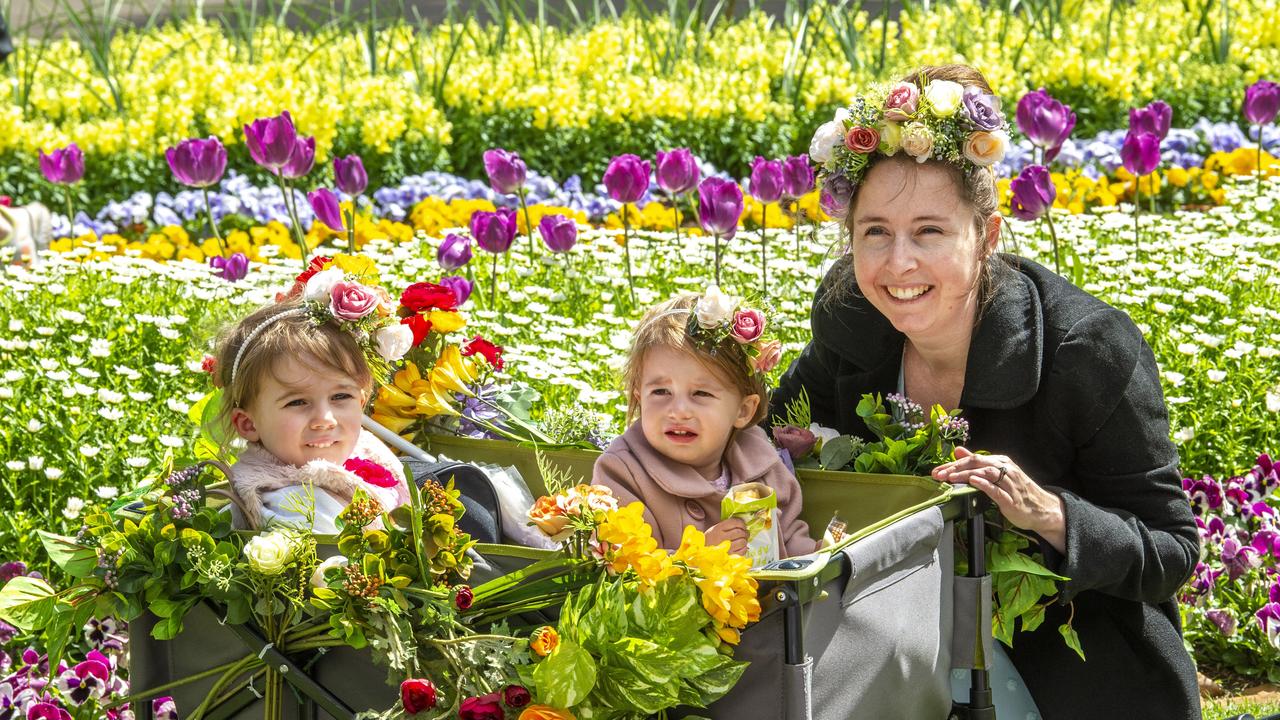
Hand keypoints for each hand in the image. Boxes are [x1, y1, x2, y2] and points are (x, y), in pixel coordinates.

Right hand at [705, 518, 749, 555]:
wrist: (702, 552)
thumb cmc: (710, 539)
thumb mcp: (715, 528)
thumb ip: (727, 525)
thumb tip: (742, 524)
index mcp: (718, 528)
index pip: (735, 522)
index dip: (742, 523)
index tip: (743, 525)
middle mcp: (722, 538)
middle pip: (740, 532)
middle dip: (745, 532)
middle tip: (745, 533)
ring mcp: (726, 548)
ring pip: (742, 541)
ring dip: (744, 540)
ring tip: (742, 540)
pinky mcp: (729, 557)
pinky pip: (743, 551)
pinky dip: (744, 548)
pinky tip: (740, 547)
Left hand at [932, 447, 1066, 552]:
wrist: (1042, 509)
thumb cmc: (1018, 491)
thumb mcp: (997, 473)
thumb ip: (977, 463)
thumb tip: (958, 451)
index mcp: (1001, 462)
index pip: (973, 458)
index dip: (953, 463)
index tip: (937, 469)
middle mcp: (1006, 469)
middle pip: (977, 463)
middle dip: (955, 468)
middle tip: (938, 474)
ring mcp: (1010, 484)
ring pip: (986, 474)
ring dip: (966, 475)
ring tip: (951, 478)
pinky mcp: (1012, 499)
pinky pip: (997, 490)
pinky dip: (984, 485)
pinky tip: (973, 482)